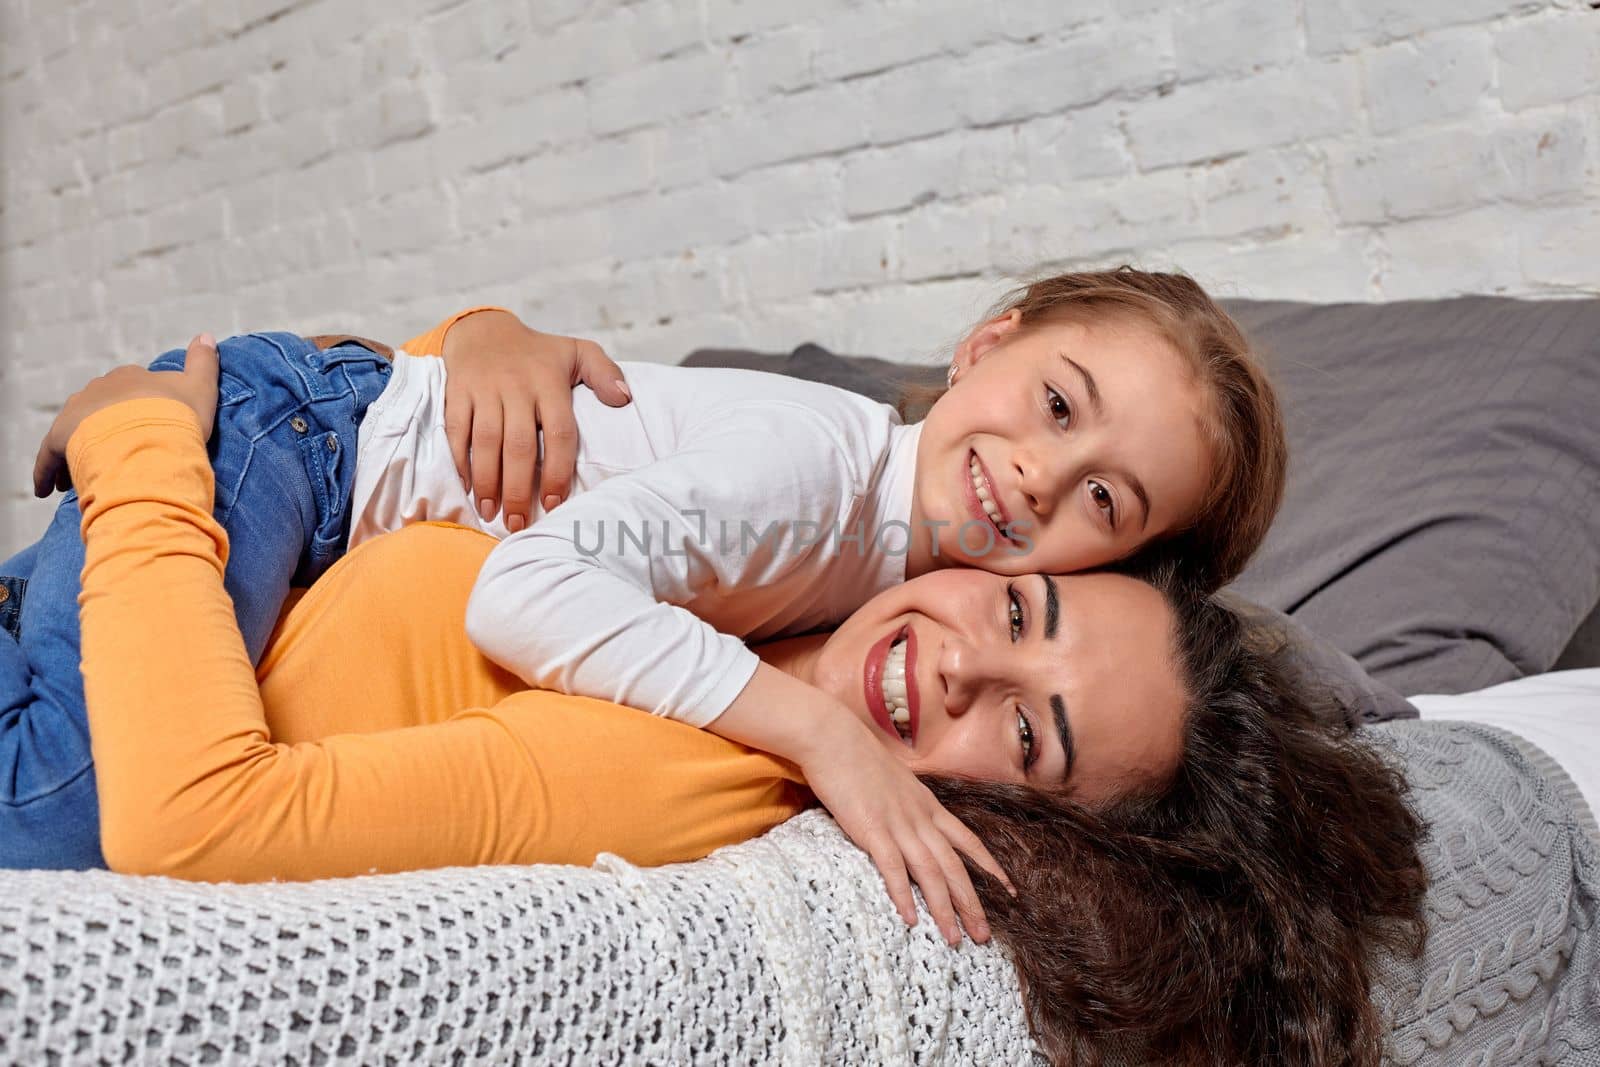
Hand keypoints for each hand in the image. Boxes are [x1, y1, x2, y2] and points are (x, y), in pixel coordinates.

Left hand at [33, 334, 219, 496]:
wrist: (149, 441)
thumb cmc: (177, 417)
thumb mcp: (201, 388)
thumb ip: (203, 363)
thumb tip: (206, 335)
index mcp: (131, 377)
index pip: (131, 389)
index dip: (137, 408)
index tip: (145, 427)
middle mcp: (99, 389)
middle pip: (100, 407)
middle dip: (105, 426)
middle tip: (116, 452)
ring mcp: (76, 413)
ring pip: (75, 430)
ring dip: (79, 448)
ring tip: (85, 473)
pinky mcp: (58, 439)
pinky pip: (49, 458)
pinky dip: (47, 473)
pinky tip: (47, 489)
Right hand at [441, 310, 632, 532]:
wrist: (483, 330)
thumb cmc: (537, 353)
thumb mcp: (577, 352)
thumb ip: (606, 373)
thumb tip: (625, 400)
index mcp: (549, 383)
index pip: (559, 433)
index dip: (557, 471)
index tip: (554, 502)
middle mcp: (516, 387)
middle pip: (519, 446)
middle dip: (518, 489)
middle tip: (518, 523)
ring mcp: (484, 390)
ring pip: (485, 443)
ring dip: (487, 482)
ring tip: (490, 513)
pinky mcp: (457, 393)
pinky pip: (456, 431)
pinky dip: (459, 461)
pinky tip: (467, 487)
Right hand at [800, 716, 1013, 946]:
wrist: (833, 737)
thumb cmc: (857, 758)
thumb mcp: (895, 781)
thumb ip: (907, 803)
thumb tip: (911, 819)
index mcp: (928, 805)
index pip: (969, 841)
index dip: (990, 867)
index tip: (1010, 891)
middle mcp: (920, 817)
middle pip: (954, 866)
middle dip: (971, 903)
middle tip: (983, 936)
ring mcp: (898, 823)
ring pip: (930, 872)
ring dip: (944, 908)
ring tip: (954, 939)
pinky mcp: (872, 829)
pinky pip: (893, 867)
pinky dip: (903, 894)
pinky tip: (910, 919)